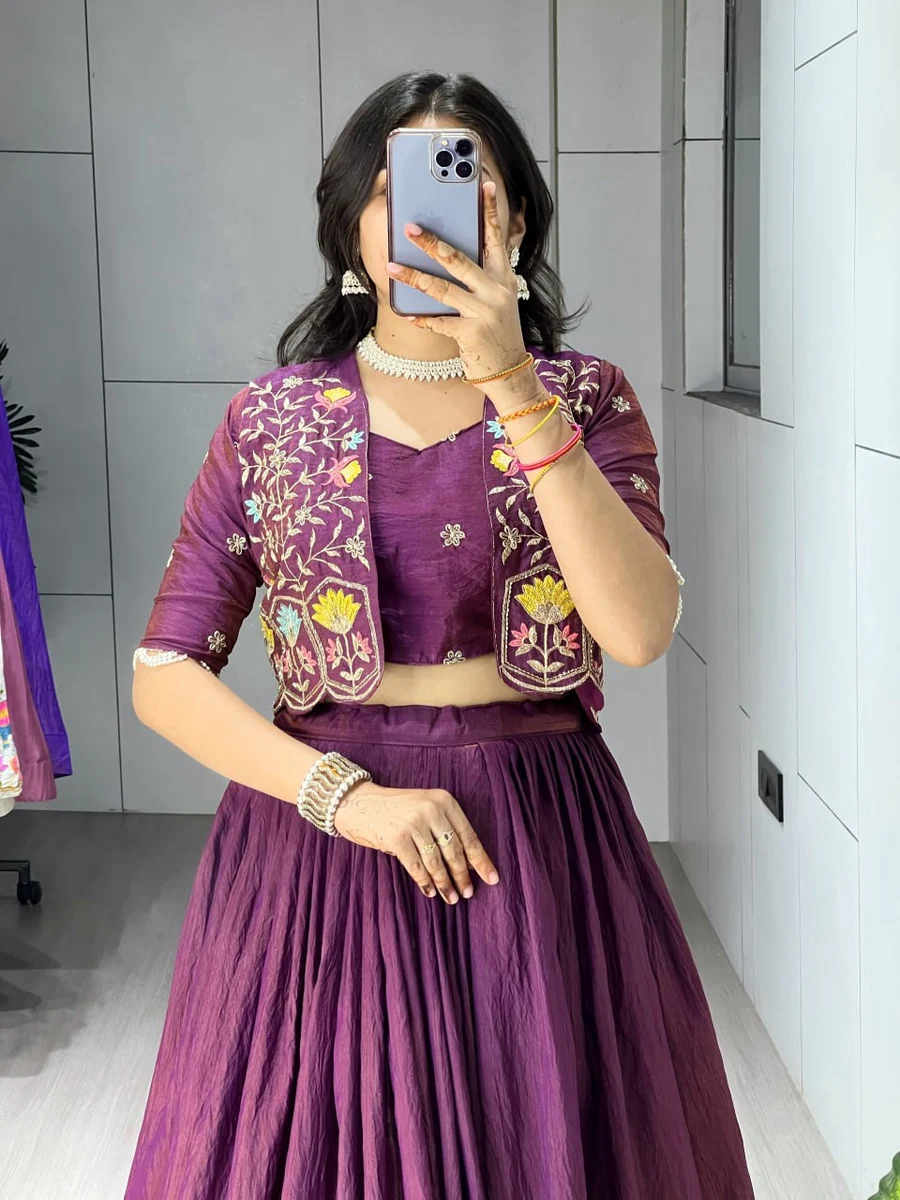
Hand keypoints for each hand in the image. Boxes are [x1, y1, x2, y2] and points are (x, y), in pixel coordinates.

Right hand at [333, 779, 500, 903]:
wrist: (357, 802)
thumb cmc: (395, 810)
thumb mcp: (424, 808)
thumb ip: (444, 828)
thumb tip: (468, 863)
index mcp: (443, 800)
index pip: (468, 835)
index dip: (480, 860)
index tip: (492, 879)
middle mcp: (431, 809)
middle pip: (454, 851)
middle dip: (463, 875)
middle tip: (469, 893)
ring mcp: (413, 823)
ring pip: (437, 862)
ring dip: (446, 883)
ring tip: (452, 897)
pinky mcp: (396, 838)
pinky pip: (417, 868)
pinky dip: (426, 883)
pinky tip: (431, 891)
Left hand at [385, 180, 529, 388]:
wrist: (509, 370)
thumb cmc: (497, 331)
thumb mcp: (498, 297)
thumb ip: (482, 274)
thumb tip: (451, 251)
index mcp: (503, 277)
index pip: (496, 237)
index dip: (489, 210)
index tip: (484, 183)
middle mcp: (495, 291)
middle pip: (458, 260)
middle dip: (431, 242)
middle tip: (409, 227)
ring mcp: (484, 312)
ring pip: (442, 289)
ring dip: (414, 277)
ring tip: (392, 266)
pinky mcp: (471, 334)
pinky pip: (439, 323)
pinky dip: (421, 318)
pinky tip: (405, 313)